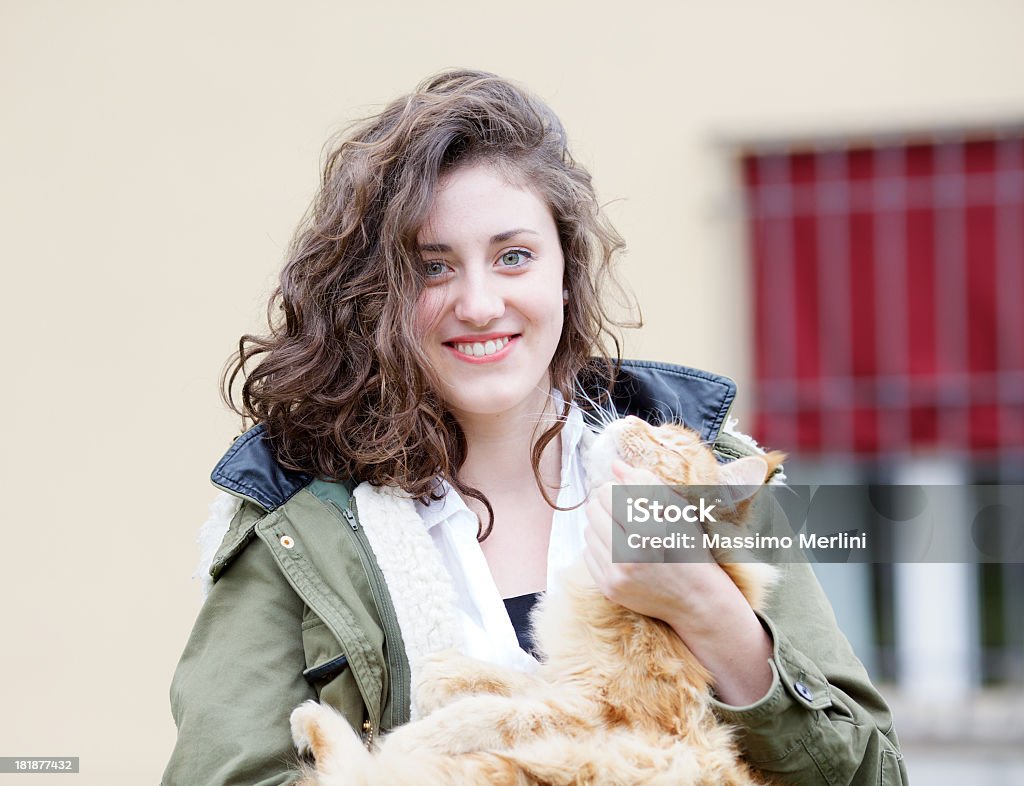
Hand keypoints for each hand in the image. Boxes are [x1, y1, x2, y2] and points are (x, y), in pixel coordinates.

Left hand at [583, 459, 774, 705]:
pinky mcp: (609, 588)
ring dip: (602, 527)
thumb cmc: (689, 548)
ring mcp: (617, 574)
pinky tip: (621, 552)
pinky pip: (588, 554)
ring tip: (624, 533)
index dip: (617, 490)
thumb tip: (615, 465)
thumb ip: (645, 483)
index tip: (628, 496)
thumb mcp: (677, 510)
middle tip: (625, 514)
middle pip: (593, 509)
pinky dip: (601, 549)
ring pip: (588, 531)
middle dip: (606, 506)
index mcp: (649, 528)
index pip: (607, 493)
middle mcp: (630, 553)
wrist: (696, 599)